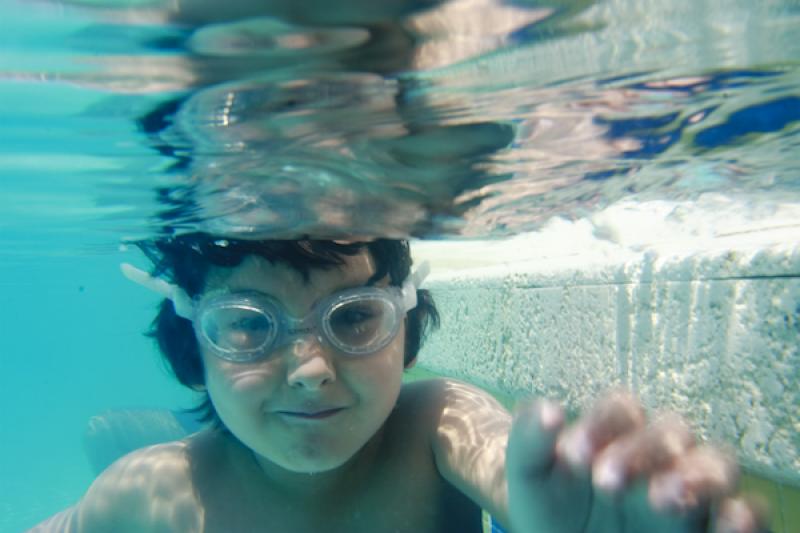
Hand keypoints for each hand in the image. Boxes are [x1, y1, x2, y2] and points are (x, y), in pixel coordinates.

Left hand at [505, 391, 766, 532]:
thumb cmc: (552, 508)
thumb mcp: (532, 475)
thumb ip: (530, 440)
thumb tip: (549, 410)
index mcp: (619, 431)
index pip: (622, 409)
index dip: (601, 425)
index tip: (573, 457)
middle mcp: (662, 454)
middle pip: (671, 432)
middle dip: (643, 452)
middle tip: (608, 482)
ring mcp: (693, 490)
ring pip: (717, 464)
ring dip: (696, 477)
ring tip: (664, 498)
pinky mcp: (714, 527)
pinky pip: (750, 513)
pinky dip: (743, 516)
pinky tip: (727, 523)